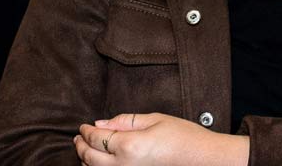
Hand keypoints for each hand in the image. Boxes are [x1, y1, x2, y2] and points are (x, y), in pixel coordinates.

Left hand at [75, 113, 248, 165]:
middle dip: (81, 146)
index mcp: (129, 146)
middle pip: (90, 157)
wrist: (203, 160)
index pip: (96, 138)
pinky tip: (99, 164)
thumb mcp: (155, 120)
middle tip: (78, 137)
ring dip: (86, 160)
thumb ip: (126, 121)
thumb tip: (101, 123)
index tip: (83, 126)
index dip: (86, 131)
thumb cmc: (184, 137)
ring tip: (85, 149)